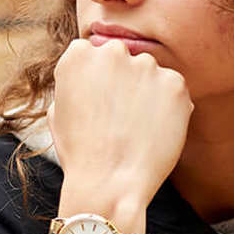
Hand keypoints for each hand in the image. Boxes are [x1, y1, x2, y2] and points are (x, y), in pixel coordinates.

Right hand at [49, 38, 192, 233]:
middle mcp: (112, 52)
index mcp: (78, 55)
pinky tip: (154, 130)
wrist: (110, 182)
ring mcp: (146, 66)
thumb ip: (76, 82)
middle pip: (122, 56)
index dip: (95, 78)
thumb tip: (91, 77)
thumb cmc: (80, 152)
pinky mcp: (176, 83)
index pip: (91, 52)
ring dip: (146, 91)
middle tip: (119, 114)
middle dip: (121, 78)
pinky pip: (173, 88)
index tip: (98, 99)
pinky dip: (168, 106)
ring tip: (136, 126)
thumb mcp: (58, 110)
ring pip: (149, 72)